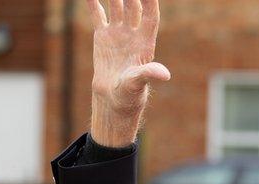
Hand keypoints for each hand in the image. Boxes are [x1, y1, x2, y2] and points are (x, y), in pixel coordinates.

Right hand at [84, 0, 170, 146]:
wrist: (113, 99)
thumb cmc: (129, 94)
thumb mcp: (138, 84)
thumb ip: (149, 75)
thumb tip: (165, 75)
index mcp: (145, 43)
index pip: (150, 15)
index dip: (150, 1)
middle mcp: (133, 34)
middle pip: (134, 5)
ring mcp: (118, 34)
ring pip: (118, 6)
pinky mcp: (103, 37)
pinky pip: (98, 15)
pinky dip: (94, 4)